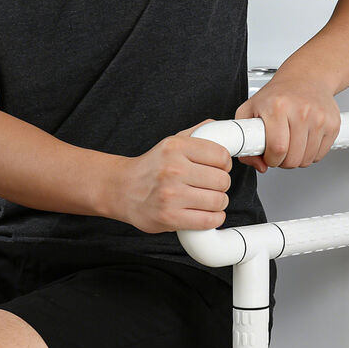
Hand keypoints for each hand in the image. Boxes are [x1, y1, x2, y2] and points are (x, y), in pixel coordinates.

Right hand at [116, 119, 232, 232]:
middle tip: (212, 187)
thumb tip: (220, 127)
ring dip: (219, 203)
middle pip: (222, 180)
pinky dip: (215, 219)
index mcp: (176, 147)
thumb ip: (196, 133)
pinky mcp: (170, 217)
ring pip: (218, 201)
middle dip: (222, 185)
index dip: (225, 165)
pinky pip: (208, 220)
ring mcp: (171, 195)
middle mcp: (173, 169)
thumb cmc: (151, 168)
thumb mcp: (171, 142)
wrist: (123, 190)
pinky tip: (209, 214)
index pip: (221, 156)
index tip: (220, 169)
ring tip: (208, 201)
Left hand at [234, 75, 340, 171]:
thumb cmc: (278, 95)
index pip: (277, 149)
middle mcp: (301, 111)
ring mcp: (319, 118)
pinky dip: (310, 154)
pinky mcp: (333, 124)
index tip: (269, 155)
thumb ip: (244, 140)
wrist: (306, 77)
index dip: (271, 159)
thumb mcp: (250, 110)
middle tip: (279, 149)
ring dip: (297, 158)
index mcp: (278, 107)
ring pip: (307, 159)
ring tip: (291, 143)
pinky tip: (304, 140)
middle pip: (293, 158)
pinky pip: (320, 154)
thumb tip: (260, 165)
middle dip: (283, 161)